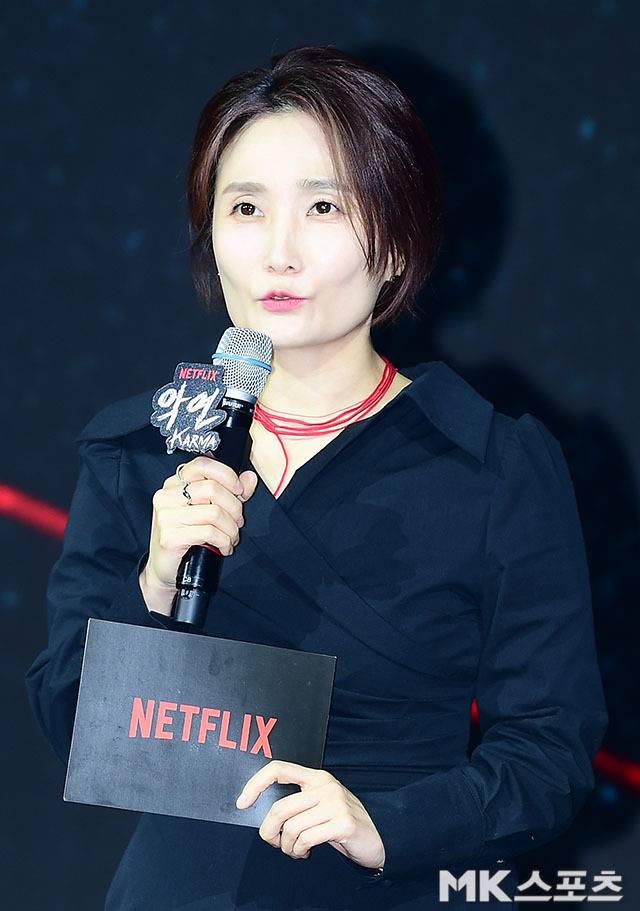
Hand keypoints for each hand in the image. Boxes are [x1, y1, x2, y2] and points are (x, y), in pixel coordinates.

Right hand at [144, 455, 258, 589]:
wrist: (166, 569)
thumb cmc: (188, 537)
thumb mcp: (210, 509)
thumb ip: (230, 492)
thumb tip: (250, 477)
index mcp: (175, 483)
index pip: (202, 464)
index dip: (227, 475)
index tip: (239, 491)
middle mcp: (167, 496)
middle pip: (212, 489)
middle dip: (234, 508)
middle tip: (237, 523)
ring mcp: (165, 516)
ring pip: (214, 513)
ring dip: (231, 529)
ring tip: (231, 537)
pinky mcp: (169, 536)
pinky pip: (209, 532)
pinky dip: (224, 541)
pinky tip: (223, 547)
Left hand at [236, 760, 384, 869]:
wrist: (377, 839)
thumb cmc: (340, 824)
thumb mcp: (319, 806)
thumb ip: (298, 803)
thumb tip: (266, 816)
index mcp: (316, 777)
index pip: (279, 769)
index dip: (256, 784)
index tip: (241, 803)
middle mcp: (325, 785)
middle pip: (280, 808)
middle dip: (269, 832)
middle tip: (275, 843)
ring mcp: (335, 803)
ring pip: (291, 828)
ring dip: (287, 847)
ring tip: (296, 850)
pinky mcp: (342, 823)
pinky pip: (306, 840)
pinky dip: (299, 851)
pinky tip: (306, 852)